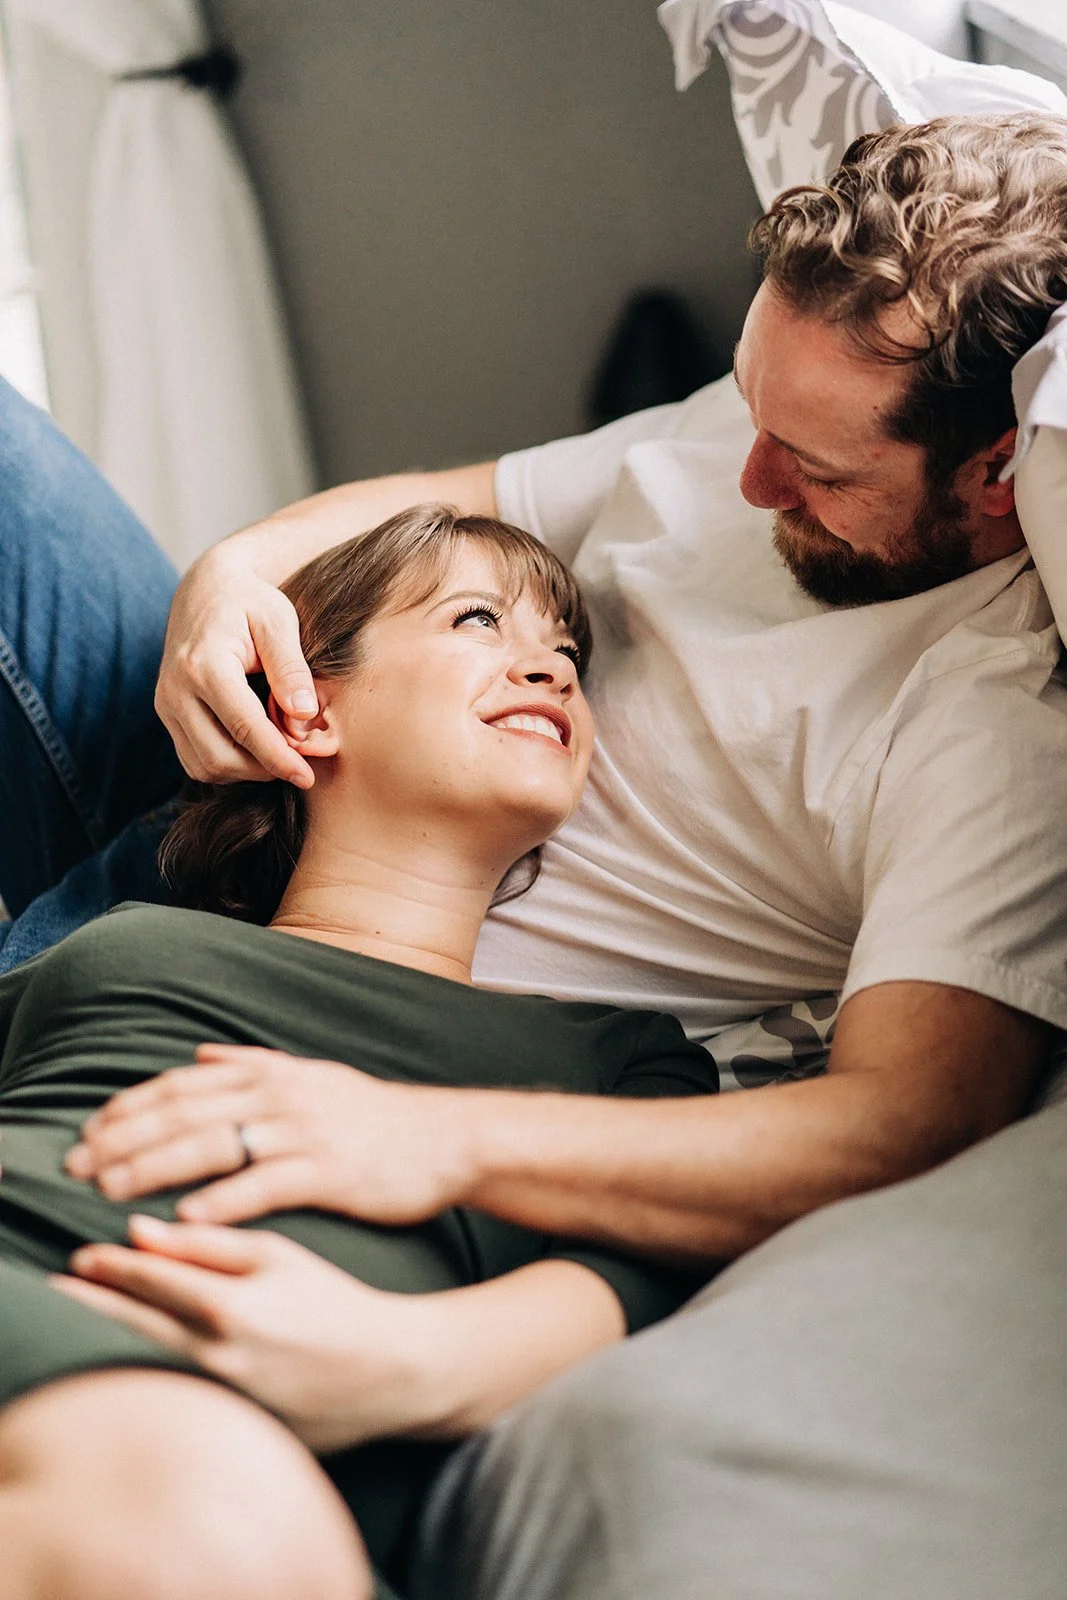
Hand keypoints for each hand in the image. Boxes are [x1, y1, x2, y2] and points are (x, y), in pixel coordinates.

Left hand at [52, 1216, 440, 1450]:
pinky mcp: (231, 1428)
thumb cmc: (335, 1302)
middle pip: (134, 1326)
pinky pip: (176, 1396)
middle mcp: (217, 1358)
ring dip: (112, 1337)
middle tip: (65, 1284)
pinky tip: (133, 1356)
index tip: (84, 1256)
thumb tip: (142, 1232)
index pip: (152, 1280)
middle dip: (94, 1302)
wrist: (389, 1372)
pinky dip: (148, 1373)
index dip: (112, 1265)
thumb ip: (210, 1243)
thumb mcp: (278, 1256)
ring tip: (86, 1314)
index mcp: (231, 1306)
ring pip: (146, 1364)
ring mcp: (221, 1401)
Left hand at [65, 1045, 472, 1225]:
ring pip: (213, 1146)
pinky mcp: (327, 1171)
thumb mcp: (314, 1075)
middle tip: (77, 1166)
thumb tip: (202, 1051)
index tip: (88, 1131)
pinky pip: (264, 1186)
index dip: (130, 1106)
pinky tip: (186, 1220)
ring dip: (155, 1168)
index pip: (182, 1083)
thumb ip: (255, 1062)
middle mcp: (280, 1095)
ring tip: (110, 1191)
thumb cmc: (376, 1117)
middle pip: (185, 1112)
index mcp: (272, 1073)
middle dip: (124, 1138)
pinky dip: (221, 1202)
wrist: (447, 1139)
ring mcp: (303, 1131)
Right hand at [155, 542, 317, 785]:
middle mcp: (175, 689)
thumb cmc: (249, 601)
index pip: (244, 728)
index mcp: (204, 664)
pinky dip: (226, 764)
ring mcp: (165, 703)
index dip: (278, 758)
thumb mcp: (278, 622)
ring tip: (279, 754)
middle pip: (220, 757)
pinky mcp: (166, 713)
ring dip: (245, 771)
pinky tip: (255, 749)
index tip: (308, 777)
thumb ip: (291, 668)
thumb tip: (304, 716)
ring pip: (204, 765)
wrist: (206, 589)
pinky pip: (193, 758)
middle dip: (263, 770)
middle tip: (300, 766)